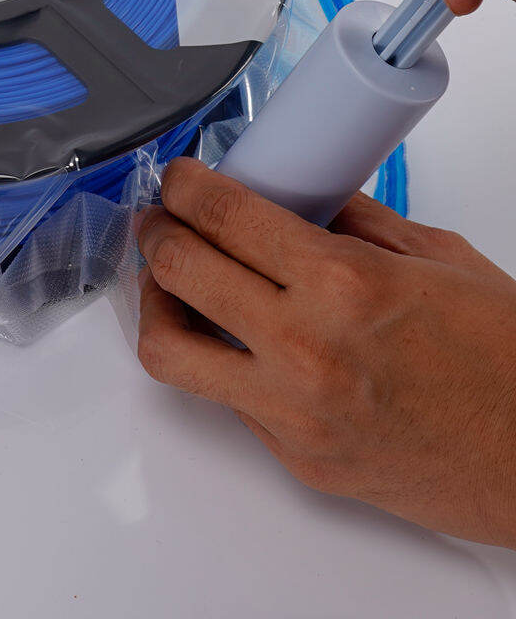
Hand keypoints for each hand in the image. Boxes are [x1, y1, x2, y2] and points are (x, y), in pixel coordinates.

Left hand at [135, 157, 515, 546]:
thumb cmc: (509, 363)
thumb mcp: (440, 260)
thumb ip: (358, 221)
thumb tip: (302, 193)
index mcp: (344, 284)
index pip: (224, 217)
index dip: (185, 187)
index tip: (178, 179)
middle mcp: (305, 348)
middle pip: (181, 271)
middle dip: (156, 232)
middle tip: (160, 219)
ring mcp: (292, 411)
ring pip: (169, 351)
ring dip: (156, 303)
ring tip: (168, 281)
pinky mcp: (294, 457)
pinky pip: (223, 396)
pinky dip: (214, 356)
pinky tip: (233, 334)